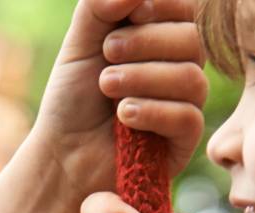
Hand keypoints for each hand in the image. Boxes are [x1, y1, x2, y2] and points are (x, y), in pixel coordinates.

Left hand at [32, 0, 210, 200]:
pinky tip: (123, 116)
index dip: (164, 4)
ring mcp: (185, 105)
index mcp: (161, 39)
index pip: (185, 9)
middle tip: (109, 52)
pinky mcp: (183, 142)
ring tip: (106, 85)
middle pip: (192, 40)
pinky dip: (153, 111)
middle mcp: (180, 68)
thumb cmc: (73, 98)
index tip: (132, 12)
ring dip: (143, 77)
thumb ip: (101, 5)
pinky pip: (188, 118)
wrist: (62, 154)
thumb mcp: (81, 41)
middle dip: (147, 41)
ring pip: (191, 78)